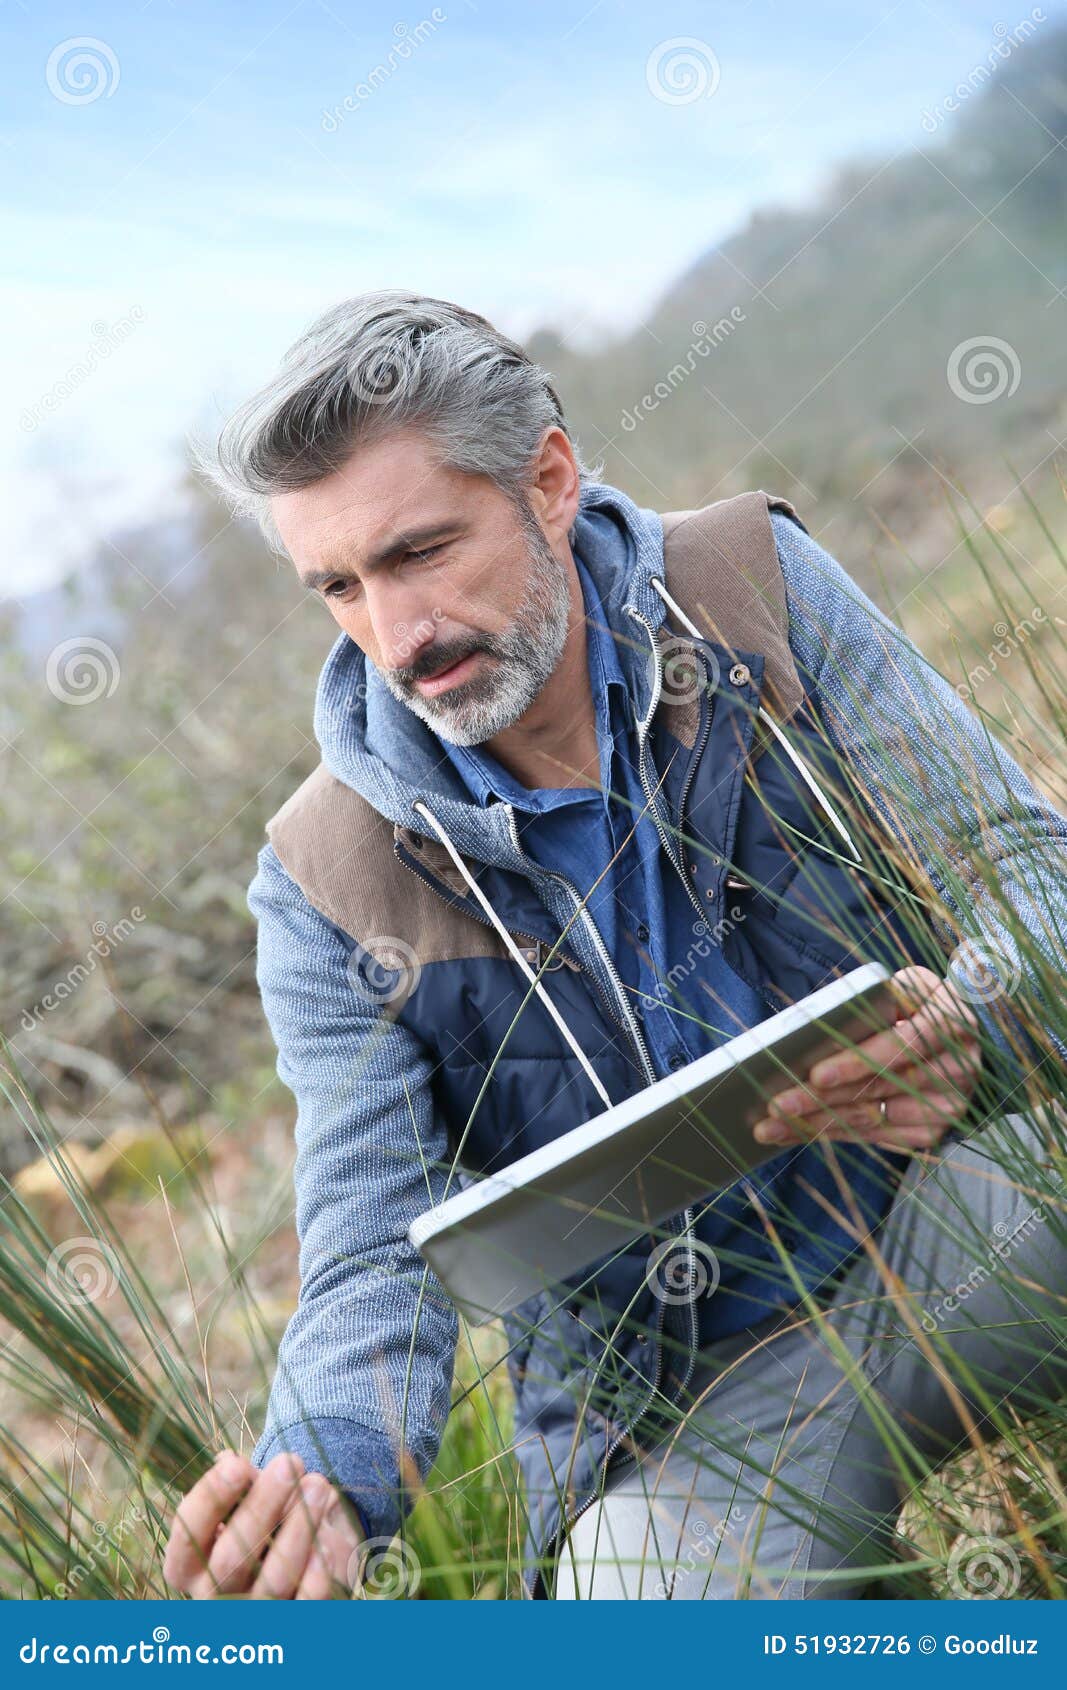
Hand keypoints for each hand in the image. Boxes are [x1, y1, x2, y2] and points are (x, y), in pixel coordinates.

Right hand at [163, 1450, 364, 1598]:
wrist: (300, 1562)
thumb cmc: (261, 1523)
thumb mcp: (243, 1502)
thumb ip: (237, 1484)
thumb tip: (226, 1460)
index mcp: (188, 1565)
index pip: (186, 1534)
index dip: (210, 1499)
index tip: (238, 1464)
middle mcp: (212, 1598)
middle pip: (230, 1559)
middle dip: (262, 1505)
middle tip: (289, 1462)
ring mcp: (253, 1617)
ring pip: (274, 1580)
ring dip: (299, 1527)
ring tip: (317, 1485)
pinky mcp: (294, 1624)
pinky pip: (308, 1604)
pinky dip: (318, 1571)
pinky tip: (325, 1538)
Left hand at [751, 965, 981, 1151]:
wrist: (963, 1041)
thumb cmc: (920, 1006)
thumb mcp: (908, 988)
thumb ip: (876, 999)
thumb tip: (820, 1021)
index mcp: (951, 1023)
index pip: (902, 1046)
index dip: (859, 1062)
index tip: (816, 1074)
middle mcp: (957, 1070)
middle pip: (878, 1089)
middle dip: (821, 1099)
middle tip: (776, 1105)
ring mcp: (948, 1106)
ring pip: (871, 1119)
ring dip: (816, 1124)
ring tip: (770, 1126)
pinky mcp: (932, 1131)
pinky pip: (872, 1137)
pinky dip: (830, 1134)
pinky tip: (794, 1132)